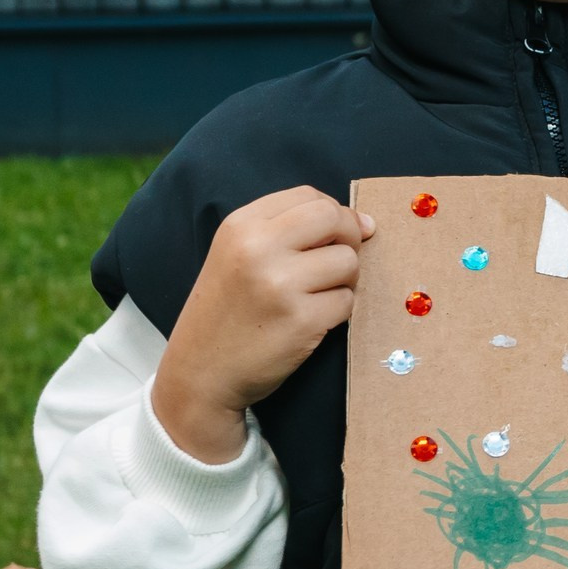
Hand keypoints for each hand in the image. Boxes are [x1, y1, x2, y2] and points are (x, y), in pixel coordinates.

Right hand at [154, 187, 373, 463]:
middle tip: (338, 262)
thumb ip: (289, 231)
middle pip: (334, 218)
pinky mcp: (302, 320)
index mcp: (240, 226)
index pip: (309, 195)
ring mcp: (280, 285)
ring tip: (315, 296)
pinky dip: (338, 311)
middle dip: (349, 237)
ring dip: (344, 280)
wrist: (200, 373)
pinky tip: (311, 320)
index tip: (334, 235)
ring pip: (348, 261)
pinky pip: (347, 301)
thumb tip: (367, 222)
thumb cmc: (226, 312)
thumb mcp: (237, 255)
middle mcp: (258, 248)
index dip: (332, 213)